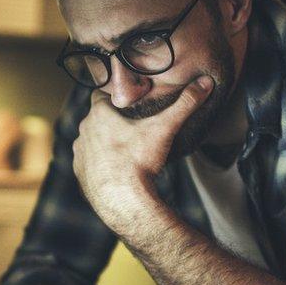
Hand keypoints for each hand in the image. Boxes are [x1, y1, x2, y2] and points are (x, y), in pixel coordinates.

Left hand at [72, 76, 213, 231]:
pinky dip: (99, 163)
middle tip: (133, 127)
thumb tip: (206, 82)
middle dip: (112, 120)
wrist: (124, 202)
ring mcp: (79, 153)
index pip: (102, 94)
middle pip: (97, 118)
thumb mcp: (165, 128)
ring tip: (125, 149)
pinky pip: (88, 162)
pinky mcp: (79, 173)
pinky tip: (114, 168)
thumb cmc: (140, 162)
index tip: (131, 104)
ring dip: (103, 142)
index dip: (116, 97)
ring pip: (91, 140)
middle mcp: (83, 130)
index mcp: (98, 114)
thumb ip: (185, 104)